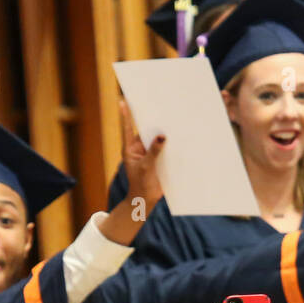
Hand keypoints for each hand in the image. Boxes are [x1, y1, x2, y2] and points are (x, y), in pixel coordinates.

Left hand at [120, 100, 164, 218]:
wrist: (145, 200)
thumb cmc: (140, 184)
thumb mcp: (146, 167)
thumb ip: (154, 151)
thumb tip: (163, 136)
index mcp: (130, 148)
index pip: (128, 128)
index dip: (126, 115)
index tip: (123, 101)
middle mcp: (140, 148)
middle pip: (146, 132)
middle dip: (153, 122)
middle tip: (160, 106)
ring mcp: (150, 154)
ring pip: (157, 140)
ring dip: (165, 133)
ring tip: (173, 118)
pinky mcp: (160, 160)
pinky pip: (165, 149)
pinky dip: (171, 145)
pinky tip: (180, 136)